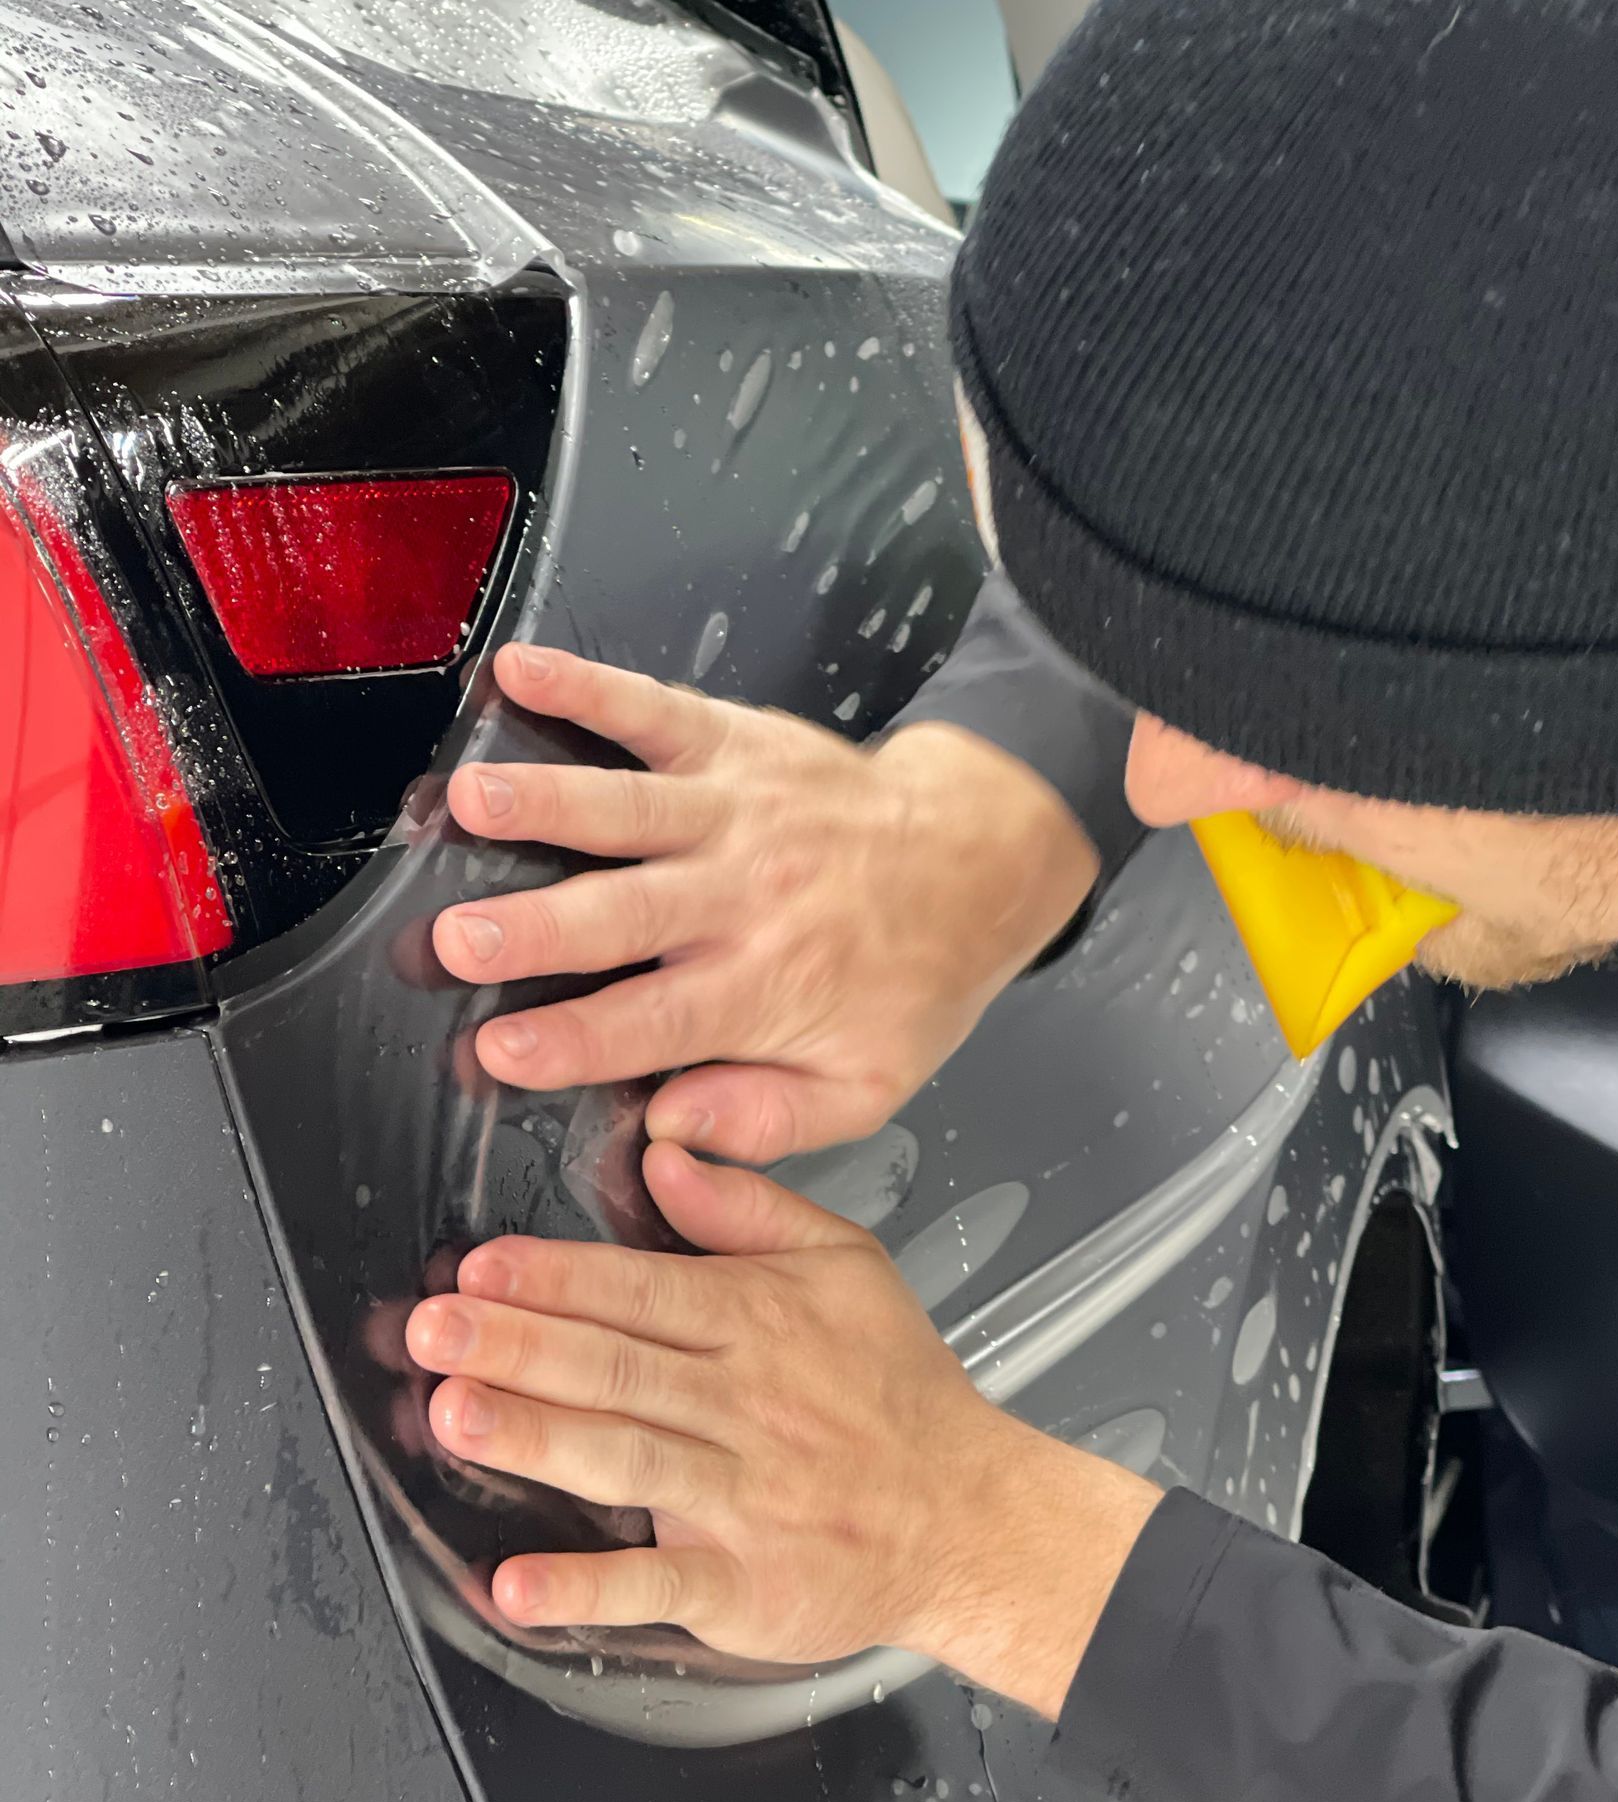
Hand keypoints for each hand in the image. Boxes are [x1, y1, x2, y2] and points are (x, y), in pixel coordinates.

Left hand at [403, 1145, 1161, 1717]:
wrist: (970, 1517)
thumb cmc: (900, 1394)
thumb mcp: (848, 1267)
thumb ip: (751, 1209)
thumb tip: (668, 1156)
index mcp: (760, 1323)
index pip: (641, 1291)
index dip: (555, 1278)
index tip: (481, 1267)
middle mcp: (742, 1406)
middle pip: (616, 1368)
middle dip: (518, 1345)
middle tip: (435, 1329)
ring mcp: (738, 1499)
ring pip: (623, 1459)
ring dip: (535, 1438)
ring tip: (457, 1416)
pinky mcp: (739, 1584)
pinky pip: (654, 1586)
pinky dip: (585, 1590)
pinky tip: (520, 1583)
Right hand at [431, 645, 1100, 1161]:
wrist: (975, 859)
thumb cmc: (906, 978)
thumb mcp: (865, 1085)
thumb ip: (767, 1120)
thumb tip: (672, 1131)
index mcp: (764, 988)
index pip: (653, 1025)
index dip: (571, 1041)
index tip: (498, 1051)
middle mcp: (745, 897)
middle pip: (624, 915)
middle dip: (536, 929)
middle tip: (458, 939)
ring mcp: (736, 812)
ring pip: (628, 808)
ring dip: (547, 801)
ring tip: (472, 801)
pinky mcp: (736, 744)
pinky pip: (654, 710)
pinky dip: (587, 686)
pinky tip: (522, 670)